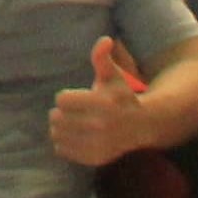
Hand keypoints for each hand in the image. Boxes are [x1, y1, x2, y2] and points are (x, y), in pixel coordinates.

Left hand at [49, 35, 157, 165]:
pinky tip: (73, 136)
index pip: (61, 99)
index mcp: (102, 103)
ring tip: (69, 123)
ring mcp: (98, 144)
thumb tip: (105, 39)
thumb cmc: (121, 96)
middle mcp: (101, 126)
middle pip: (57, 118)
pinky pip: (62, 150)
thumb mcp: (112, 75)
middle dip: (59, 113)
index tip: (73, 97)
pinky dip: (63, 143)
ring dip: (58, 128)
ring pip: (57, 135)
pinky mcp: (94, 158)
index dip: (65, 97)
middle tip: (69, 112)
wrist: (141, 126)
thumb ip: (103, 58)